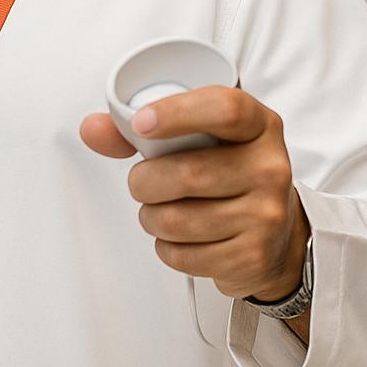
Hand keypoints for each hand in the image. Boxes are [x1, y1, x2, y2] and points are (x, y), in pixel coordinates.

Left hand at [81, 86, 309, 300]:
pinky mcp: (253, 257)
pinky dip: (166, 246)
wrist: (274, 232)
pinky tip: (181, 236)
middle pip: (188, 173)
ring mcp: (266, 214)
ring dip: (151, 216)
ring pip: (178, 219)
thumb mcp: (196, 136)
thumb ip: (140, 129)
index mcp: (257, 124)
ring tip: (160, 209)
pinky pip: (184, 255)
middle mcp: (269, 166)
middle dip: (145, 181)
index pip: (225, 109)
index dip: (177, 113)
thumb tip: (92, 128)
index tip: (141, 123)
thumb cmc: (225, 171)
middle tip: (142, 181)